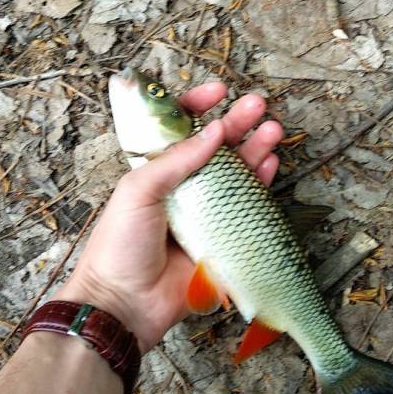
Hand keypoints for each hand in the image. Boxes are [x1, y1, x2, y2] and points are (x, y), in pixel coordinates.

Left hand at [53, 82, 282, 352]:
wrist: (125, 303)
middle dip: (237, 122)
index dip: (197, 106)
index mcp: (153, 169)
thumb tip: (213, 131)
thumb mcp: (138, 191)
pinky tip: (270, 163)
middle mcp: (181, 185)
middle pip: (214, 146)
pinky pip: (244, 205)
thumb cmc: (119, 243)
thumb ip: (177, 160)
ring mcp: (202, 210)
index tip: (219, 91)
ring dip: (254, 148)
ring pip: (234, 172)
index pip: (178, 128)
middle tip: (258, 104)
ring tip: (273, 128)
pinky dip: (259, 184)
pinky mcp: (220, 236)